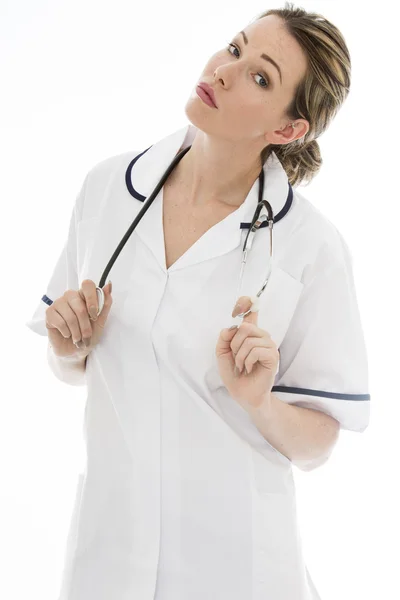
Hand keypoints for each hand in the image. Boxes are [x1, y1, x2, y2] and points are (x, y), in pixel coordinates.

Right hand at [45, 279, 112, 357]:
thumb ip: (105, 304)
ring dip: (76, 332)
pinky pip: (60, 322)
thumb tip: (109, 285)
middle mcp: (71, 296)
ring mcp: (58, 303)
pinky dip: (67, 332)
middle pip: (80, 306)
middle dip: (85, 325)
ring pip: (70, 316)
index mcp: (84, 295)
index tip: (94, 316)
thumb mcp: (100, 321)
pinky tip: (67, 334)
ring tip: (78, 338)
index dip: (92, 300)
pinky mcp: (49, 312)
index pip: (87, 285)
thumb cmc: (88, 335)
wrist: (75, 351)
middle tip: (87, 336)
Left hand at [215, 296, 279, 410]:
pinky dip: (247, 361)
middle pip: (245, 326)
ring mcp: (269, 345)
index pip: (252, 311)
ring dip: (240, 356)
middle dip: (234, 344)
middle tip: (236, 358)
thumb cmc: (234, 374)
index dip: (246, 302)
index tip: (242, 303)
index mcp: (250, 334)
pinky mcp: (273, 356)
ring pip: (249, 339)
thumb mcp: (222, 354)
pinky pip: (256, 350)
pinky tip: (250, 368)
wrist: (242, 394)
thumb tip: (231, 326)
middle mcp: (261, 336)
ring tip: (242, 365)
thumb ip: (224, 339)